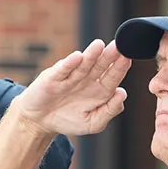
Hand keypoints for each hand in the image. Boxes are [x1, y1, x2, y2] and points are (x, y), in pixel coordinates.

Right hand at [10, 39, 131, 135]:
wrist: (40, 121)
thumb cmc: (69, 120)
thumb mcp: (93, 123)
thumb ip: (110, 110)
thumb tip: (122, 93)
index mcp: (101, 90)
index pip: (113, 76)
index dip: (120, 67)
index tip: (128, 58)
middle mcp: (88, 79)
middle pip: (101, 65)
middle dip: (109, 56)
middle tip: (119, 45)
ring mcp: (71, 76)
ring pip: (83, 64)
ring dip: (91, 55)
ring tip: (99, 45)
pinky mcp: (54, 77)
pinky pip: (63, 70)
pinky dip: (69, 64)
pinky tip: (77, 57)